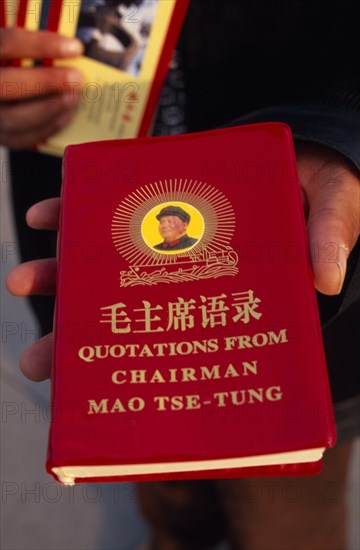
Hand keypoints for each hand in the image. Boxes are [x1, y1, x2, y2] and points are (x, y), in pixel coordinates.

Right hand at [0, 28, 83, 148]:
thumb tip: (73, 52)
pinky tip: (65, 117)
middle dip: (46, 81)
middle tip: (77, 79)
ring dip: (49, 108)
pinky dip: (46, 128)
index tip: (75, 48)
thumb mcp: (16, 51)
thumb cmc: (13, 65)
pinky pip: (21, 138)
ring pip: (13, 117)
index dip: (42, 45)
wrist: (2, 94)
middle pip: (8, 84)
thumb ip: (35, 50)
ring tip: (73, 98)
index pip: (9, 44)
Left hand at [5, 144, 359, 380]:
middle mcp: (189, 276)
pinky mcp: (153, 200)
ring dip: (61, 275)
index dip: (137, 365)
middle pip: (129, 313)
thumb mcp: (333, 210)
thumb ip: (329, 239)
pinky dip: (75, 213)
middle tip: (39, 362)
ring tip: (24, 282)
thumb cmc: (319, 193)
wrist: (298, 151)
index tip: (92, 388)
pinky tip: (48, 215)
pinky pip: (107, 210)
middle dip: (78, 336)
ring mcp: (165, 241)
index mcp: (227, 293)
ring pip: (106, 267)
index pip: (179, 339)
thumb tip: (326, 279)